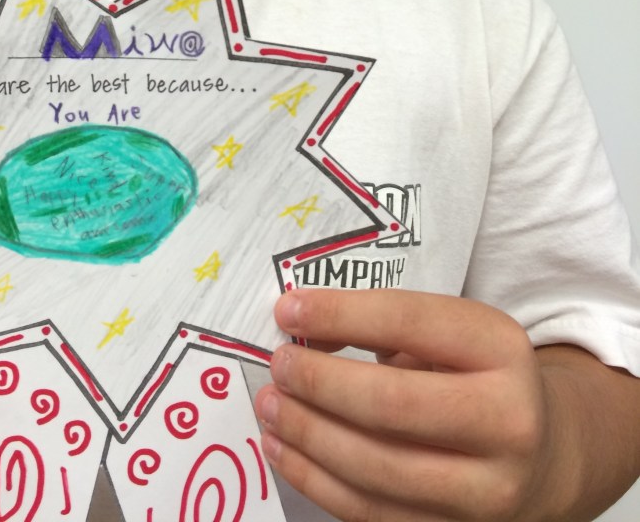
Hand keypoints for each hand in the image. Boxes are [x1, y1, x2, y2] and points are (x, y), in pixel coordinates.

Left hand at [254, 289, 558, 520]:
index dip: (341, 314)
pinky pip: (371, 512)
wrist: (540, 454)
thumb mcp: (448, 332)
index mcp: (501, 348)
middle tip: (279, 365)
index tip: (287, 308)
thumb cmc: (474, 376)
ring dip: (308, 435)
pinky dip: (315, 480)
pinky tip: (285, 449)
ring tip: (270, 406)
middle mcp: (508, 422)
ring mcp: (487, 490)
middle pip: (392, 403)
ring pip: (376, 468)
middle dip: (320, 382)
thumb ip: (383, 325)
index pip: (410, 321)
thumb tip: (302, 332)